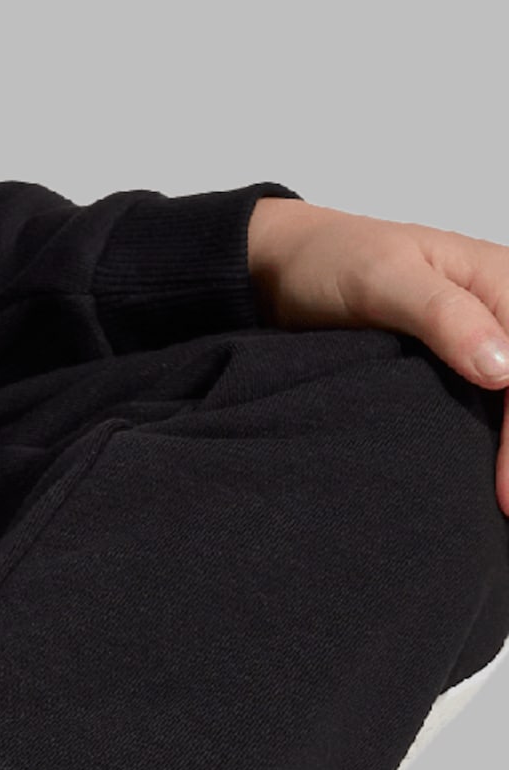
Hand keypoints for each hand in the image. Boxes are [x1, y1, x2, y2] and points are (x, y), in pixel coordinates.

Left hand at [248, 198, 508, 505]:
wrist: (284, 268)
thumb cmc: (330, 260)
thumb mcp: (380, 277)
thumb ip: (441, 314)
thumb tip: (503, 367)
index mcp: (500, 280)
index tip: (505, 489)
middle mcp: (504, 311)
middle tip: (504, 509)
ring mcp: (488, 340)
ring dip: (507, 450)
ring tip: (497, 507)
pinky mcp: (465, 365)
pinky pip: (495, 407)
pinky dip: (496, 444)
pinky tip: (488, 485)